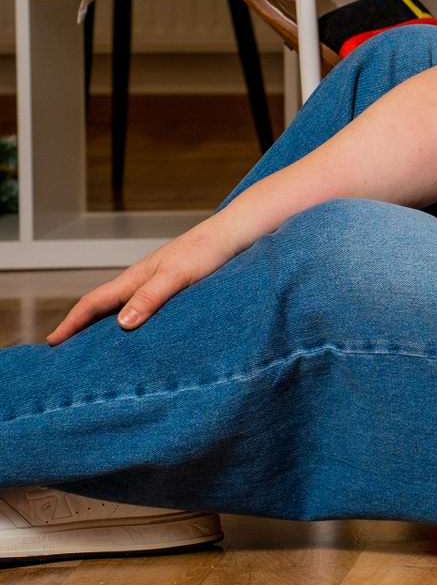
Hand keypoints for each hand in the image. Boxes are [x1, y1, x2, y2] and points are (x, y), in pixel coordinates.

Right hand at [48, 217, 245, 344]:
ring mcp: (158, 283)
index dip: (72, 322)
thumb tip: (121, 324)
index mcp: (135, 277)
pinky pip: (146, 308)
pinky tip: (141, 334)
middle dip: (82, 327)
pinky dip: (134, 322)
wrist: (235, 234)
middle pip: (104, 306)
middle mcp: (142, 281)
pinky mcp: (176, 287)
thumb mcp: (176, 276)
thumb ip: (150, 297)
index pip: (94, 303)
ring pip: (124, 308)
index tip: (52, 341)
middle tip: (67, 351)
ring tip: (98, 348)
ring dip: (107, 326)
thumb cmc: (206, 251)